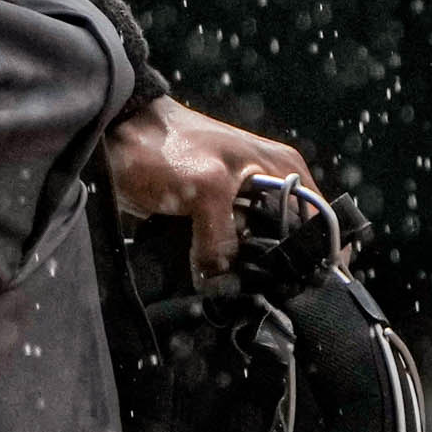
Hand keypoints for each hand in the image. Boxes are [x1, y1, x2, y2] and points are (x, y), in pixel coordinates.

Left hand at [108, 96, 317, 283]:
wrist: (112, 137)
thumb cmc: (164, 145)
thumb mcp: (204, 189)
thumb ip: (222, 240)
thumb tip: (223, 284)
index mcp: (284, 171)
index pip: (320, 224)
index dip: (315, 259)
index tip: (303, 291)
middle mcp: (271, 187)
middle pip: (290, 244)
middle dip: (278, 271)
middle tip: (263, 295)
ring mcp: (241, 204)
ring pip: (258, 252)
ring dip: (246, 273)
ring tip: (236, 292)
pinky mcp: (213, 218)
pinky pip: (229, 252)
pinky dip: (223, 269)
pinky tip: (216, 283)